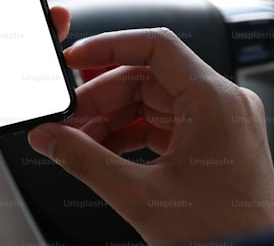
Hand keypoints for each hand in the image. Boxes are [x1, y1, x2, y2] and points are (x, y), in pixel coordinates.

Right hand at [27, 28, 273, 245]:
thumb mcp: (140, 196)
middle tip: (68, 118)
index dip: (109, 46)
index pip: (156, 46)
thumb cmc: (225, 234)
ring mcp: (221, 122)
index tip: (75, 58)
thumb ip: (85, 160)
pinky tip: (104, 151)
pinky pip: (165, 122)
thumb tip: (48, 137)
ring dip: (113, 117)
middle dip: (102, 96)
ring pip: (154, 100)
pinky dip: (132, 133)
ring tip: (80, 140)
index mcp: (214, 100)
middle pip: (149, 75)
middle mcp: (223, 103)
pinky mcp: (216, 143)